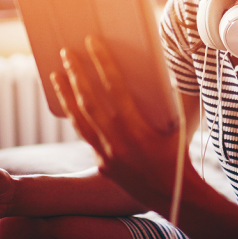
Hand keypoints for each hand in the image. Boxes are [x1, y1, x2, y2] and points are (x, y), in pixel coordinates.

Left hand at [50, 35, 186, 216]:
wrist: (175, 197)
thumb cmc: (181, 155)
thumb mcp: (180, 124)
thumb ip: (170, 98)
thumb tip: (162, 70)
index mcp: (138, 129)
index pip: (115, 87)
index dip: (102, 62)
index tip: (91, 42)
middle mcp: (118, 143)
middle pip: (89, 102)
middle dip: (76, 74)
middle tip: (67, 52)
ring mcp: (107, 155)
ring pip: (79, 120)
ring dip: (67, 95)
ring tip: (56, 75)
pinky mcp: (103, 164)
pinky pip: (85, 135)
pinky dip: (76, 117)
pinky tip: (70, 103)